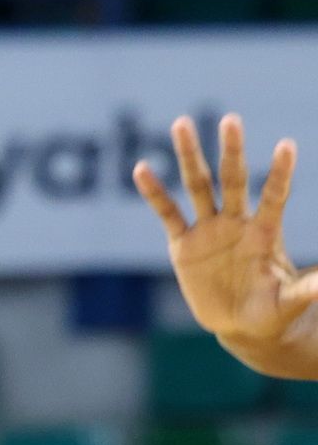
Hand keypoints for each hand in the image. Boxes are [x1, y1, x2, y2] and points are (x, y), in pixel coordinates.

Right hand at [134, 114, 314, 344]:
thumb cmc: (272, 312)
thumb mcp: (288, 303)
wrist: (241, 325)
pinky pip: (167, 214)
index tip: (286, 146)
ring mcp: (208, 230)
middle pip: (232, 180)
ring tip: (181, 123)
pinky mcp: (183, 244)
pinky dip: (154, 193)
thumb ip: (306, 290)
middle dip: (231, 151)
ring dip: (189, 156)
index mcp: (264, 232)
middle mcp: (236, 223)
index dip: (279, 172)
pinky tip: (142, 170)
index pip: (274, 195)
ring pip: (197, 186)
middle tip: (231, 119)